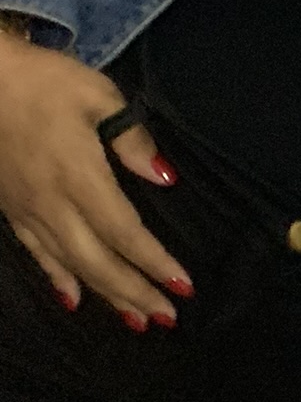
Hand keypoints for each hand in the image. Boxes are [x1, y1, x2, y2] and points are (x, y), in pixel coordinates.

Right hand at [0, 30, 193, 326]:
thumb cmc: (43, 81)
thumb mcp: (97, 95)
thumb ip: (131, 139)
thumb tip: (164, 177)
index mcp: (79, 175)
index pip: (124, 231)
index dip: (153, 262)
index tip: (183, 286)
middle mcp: (52, 203)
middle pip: (98, 259)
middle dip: (134, 292)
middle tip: (167, 318)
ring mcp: (27, 210)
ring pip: (69, 264)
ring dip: (104, 295)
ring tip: (135, 320)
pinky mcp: (9, 210)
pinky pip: (36, 254)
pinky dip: (57, 280)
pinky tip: (73, 300)